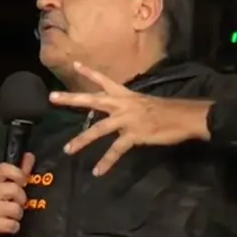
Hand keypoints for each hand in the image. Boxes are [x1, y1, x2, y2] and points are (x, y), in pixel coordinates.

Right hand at [0, 154, 35, 236]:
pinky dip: (13, 228)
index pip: (4, 168)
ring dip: (17, 216)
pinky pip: (11, 224)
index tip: (22, 183)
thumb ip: (18, 172)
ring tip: (10, 217)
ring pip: (15, 209)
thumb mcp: (3, 187)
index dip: (18, 174)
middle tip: (16, 205)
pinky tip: (6, 226)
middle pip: (14, 189)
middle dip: (21, 200)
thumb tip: (29, 155)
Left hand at [49, 62, 213, 175]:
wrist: (185, 117)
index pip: (104, 80)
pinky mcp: (133, 135)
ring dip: (81, 140)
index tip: (74, 64)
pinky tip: (98, 171)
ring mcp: (126, 119)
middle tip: (52, 97)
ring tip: (67, 150)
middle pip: (92, 99)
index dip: (89, 73)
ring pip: (98, 129)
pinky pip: (115, 150)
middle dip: (71, 99)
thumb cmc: (167, 111)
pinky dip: (106, 162)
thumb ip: (129, 107)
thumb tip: (119, 114)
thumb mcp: (144, 103)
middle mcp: (122, 104)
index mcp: (126, 95)